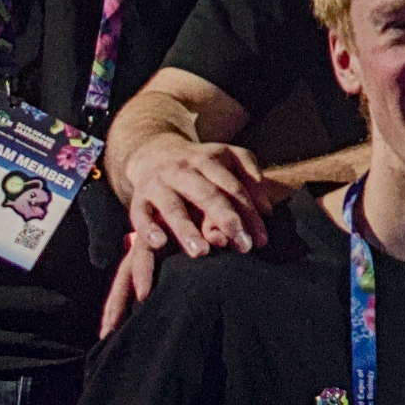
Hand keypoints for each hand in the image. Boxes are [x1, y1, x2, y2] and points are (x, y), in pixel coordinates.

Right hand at [115, 130, 270, 261]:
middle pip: (207, 194)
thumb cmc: (200, 164)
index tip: (261, 240)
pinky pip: (140, 215)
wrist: (152, 152)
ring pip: (173, 207)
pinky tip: (159, 244)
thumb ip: (251, 175)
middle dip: (227, 220)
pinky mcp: (138, 199)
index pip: (232, 187)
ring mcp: (158, 183)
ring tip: (202, 252)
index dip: (249, 213)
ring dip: (187, 230)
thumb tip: (266, 209)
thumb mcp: (228, 158)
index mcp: (208, 159)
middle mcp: (182, 169)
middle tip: (244, 247)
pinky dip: (148, 229)